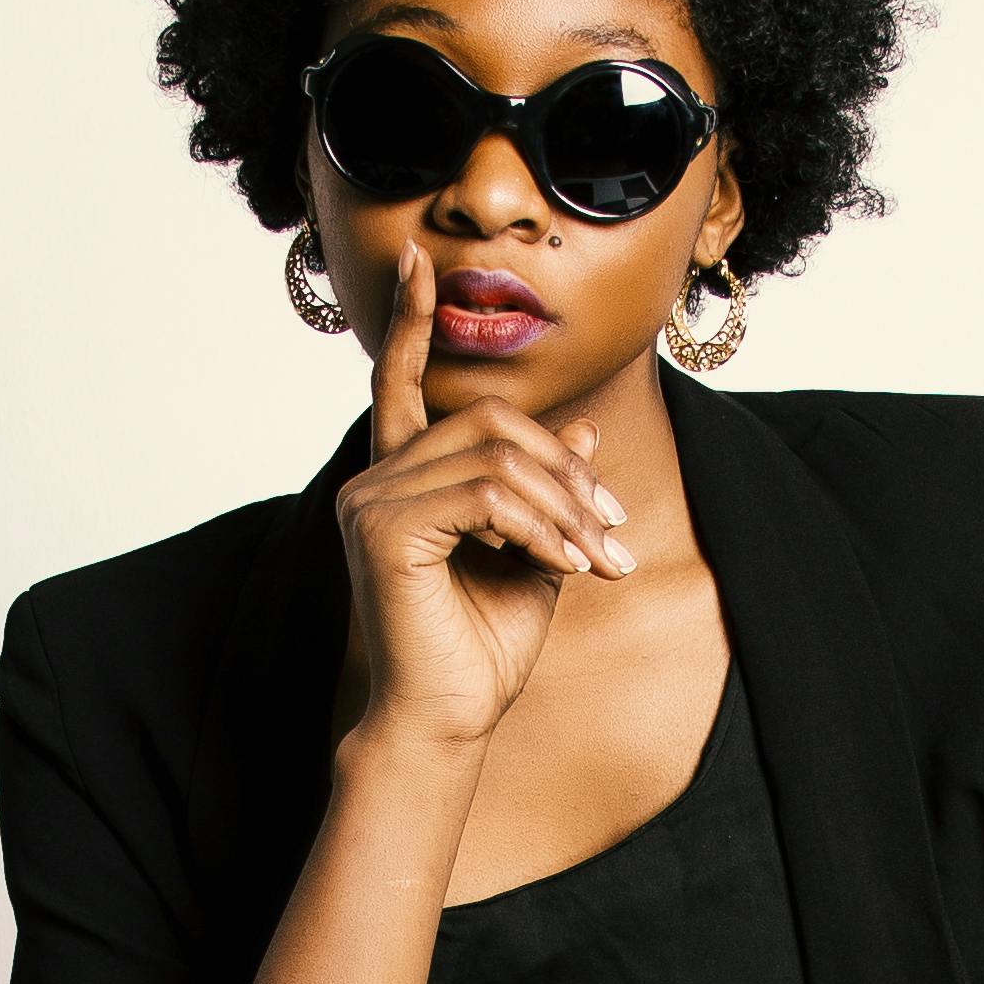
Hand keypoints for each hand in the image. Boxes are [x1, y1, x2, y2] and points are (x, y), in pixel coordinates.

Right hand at [332, 242, 630, 753]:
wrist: (450, 722)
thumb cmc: (481, 651)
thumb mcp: (537, 554)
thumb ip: (551, 491)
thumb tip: (587, 429)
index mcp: (401, 480)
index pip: (400, 382)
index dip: (413, 323)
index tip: (421, 261)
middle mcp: (374, 480)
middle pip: (489, 421)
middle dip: (566, 473)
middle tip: (613, 536)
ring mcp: (370, 501)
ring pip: (497, 460)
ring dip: (566, 511)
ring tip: (597, 564)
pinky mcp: (383, 529)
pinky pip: (486, 496)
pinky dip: (540, 528)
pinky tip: (562, 569)